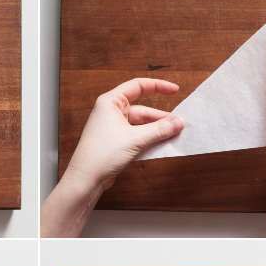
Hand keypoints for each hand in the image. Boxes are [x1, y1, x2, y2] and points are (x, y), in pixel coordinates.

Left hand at [66, 78, 183, 193]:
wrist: (86, 179)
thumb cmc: (101, 154)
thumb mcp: (135, 139)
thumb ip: (159, 130)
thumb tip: (177, 123)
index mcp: (111, 102)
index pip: (138, 86)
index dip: (158, 86)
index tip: (175, 90)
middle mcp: (112, 112)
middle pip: (143, 109)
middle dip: (161, 118)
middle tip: (179, 125)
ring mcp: (114, 128)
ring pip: (142, 125)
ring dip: (157, 131)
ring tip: (174, 135)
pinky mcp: (117, 142)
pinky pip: (138, 136)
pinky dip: (150, 140)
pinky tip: (162, 145)